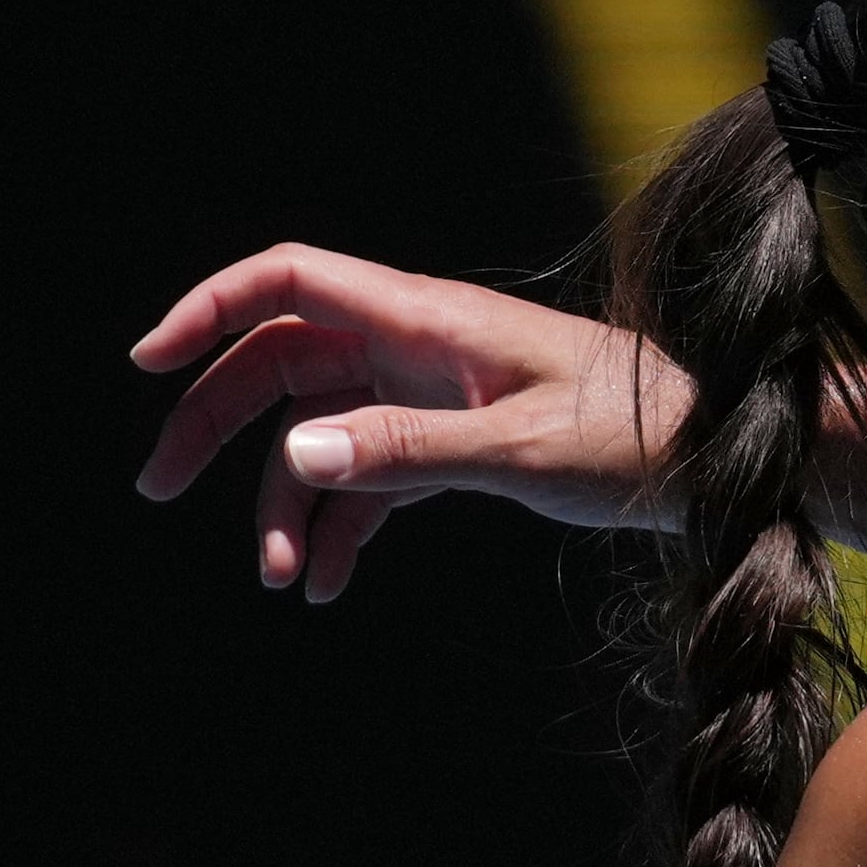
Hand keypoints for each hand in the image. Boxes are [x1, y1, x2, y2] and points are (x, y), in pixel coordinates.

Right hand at [131, 245, 687, 600]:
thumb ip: (408, 450)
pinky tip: (329, 585)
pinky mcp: (456, 439)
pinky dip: (342, 525)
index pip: (292, 281)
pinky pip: (372, 474)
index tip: (149, 362)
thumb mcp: (520, 450)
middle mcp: (419, 345)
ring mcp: (434, 391)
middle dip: (216, 423)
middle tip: (159, 488)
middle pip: (282, 364)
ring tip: (282, 582)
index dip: (212, 307)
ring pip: (321, 433)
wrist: (716, 459)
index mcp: (427, 319)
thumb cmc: (634, 438)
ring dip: (286, 503)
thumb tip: (294, 455)